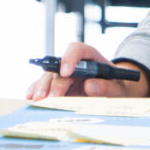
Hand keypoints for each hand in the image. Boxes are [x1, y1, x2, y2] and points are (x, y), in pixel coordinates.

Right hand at [25, 42, 148, 99]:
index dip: (70, 58)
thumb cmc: (116, 88)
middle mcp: (74, 64)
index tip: (67, 73)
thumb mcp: (118, 88)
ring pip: (48, 77)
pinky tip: (31, 98)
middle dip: (55, 83)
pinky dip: (35, 90)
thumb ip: (107, 87)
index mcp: (91, 57)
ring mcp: (63, 75)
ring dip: (42, 88)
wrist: (113, 94)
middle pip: (59, 67)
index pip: (78, 50)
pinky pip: (42, 85)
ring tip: (38, 100)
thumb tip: (90, 85)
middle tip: (51, 97)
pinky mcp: (55, 86)